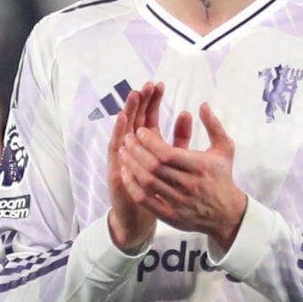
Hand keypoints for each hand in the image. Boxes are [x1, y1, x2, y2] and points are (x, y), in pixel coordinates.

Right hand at [107, 82, 163, 251]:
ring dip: (129, 110)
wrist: (140, 217)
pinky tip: (123, 118)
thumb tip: (187, 112)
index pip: (147, 116)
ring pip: (123, 128)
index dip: (151, 101)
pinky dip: (118, 130)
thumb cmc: (159, 190)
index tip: (158, 84)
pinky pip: (115, 146)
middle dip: (140, 101)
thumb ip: (180, 139)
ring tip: (135, 94)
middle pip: (134, 118)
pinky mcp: (115, 167)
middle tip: (146, 84)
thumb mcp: (175, 162)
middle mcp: (131, 148)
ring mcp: (121, 157)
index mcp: (145, 145)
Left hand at [119, 101, 248, 252]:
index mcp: (200, 167)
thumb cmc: (222, 177)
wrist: (226, 214)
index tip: (140, 131)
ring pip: (146, 182)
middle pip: (153, 166)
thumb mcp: (225, 149)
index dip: (149, 141)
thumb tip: (203, 105)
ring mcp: (178, 202)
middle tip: (127, 138)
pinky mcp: (170, 215)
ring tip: (123, 152)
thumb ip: (213, 125)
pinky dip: (132, 185)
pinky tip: (126, 173)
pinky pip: (144, 199)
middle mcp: (188, 185)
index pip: (167, 153)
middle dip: (136, 150)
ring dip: (131, 165)